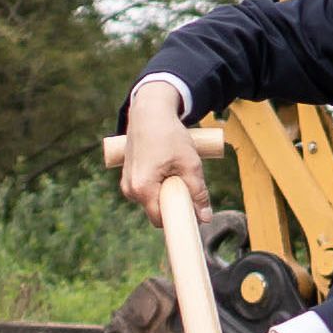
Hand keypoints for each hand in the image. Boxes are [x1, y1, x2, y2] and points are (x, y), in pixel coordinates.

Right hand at [112, 83, 215, 220]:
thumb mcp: (190, 163)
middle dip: (173, 203)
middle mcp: (129, 189)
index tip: (193, 213)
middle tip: (187, 183)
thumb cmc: (169, 135)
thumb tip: (205, 218)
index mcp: (142, 188)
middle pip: (156, 211)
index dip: (179, 218)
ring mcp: (126, 183)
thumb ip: (198, 192)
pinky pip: (146, 190)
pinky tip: (165, 168)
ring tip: (174, 170)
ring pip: (152, 200)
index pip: (161, 219)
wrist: (149, 113)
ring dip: (166, 193)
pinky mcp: (128, 177)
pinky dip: (158, 185)